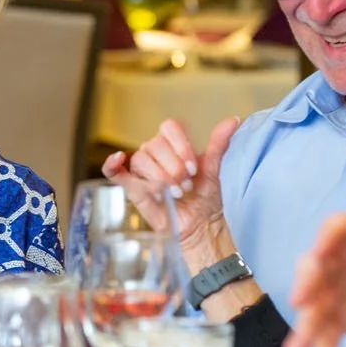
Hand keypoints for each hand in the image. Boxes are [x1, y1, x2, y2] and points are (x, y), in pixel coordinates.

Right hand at [103, 117, 240, 266]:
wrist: (201, 226)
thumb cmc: (205, 198)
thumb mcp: (213, 169)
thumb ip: (219, 144)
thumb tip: (233, 120)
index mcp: (172, 144)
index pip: (169, 128)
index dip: (181, 146)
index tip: (194, 168)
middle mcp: (154, 153)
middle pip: (155, 144)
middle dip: (174, 166)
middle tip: (186, 184)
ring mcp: (141, 170)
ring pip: (141, 159)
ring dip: (160, 176)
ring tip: (175, 192)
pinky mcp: (132, 188)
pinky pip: (114, 172)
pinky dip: (112, 165)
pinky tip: (117, 159)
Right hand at [286, 210, 345, 346]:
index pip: (336, 228)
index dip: (326, 239)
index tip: (320, 252)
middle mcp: (336, 259)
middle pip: (315, 270)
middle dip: (305, 285)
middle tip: (299, 302)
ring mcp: (335, 291)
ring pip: (315, 310)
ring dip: (305, 331)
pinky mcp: (342, 319)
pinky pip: (329, 339)